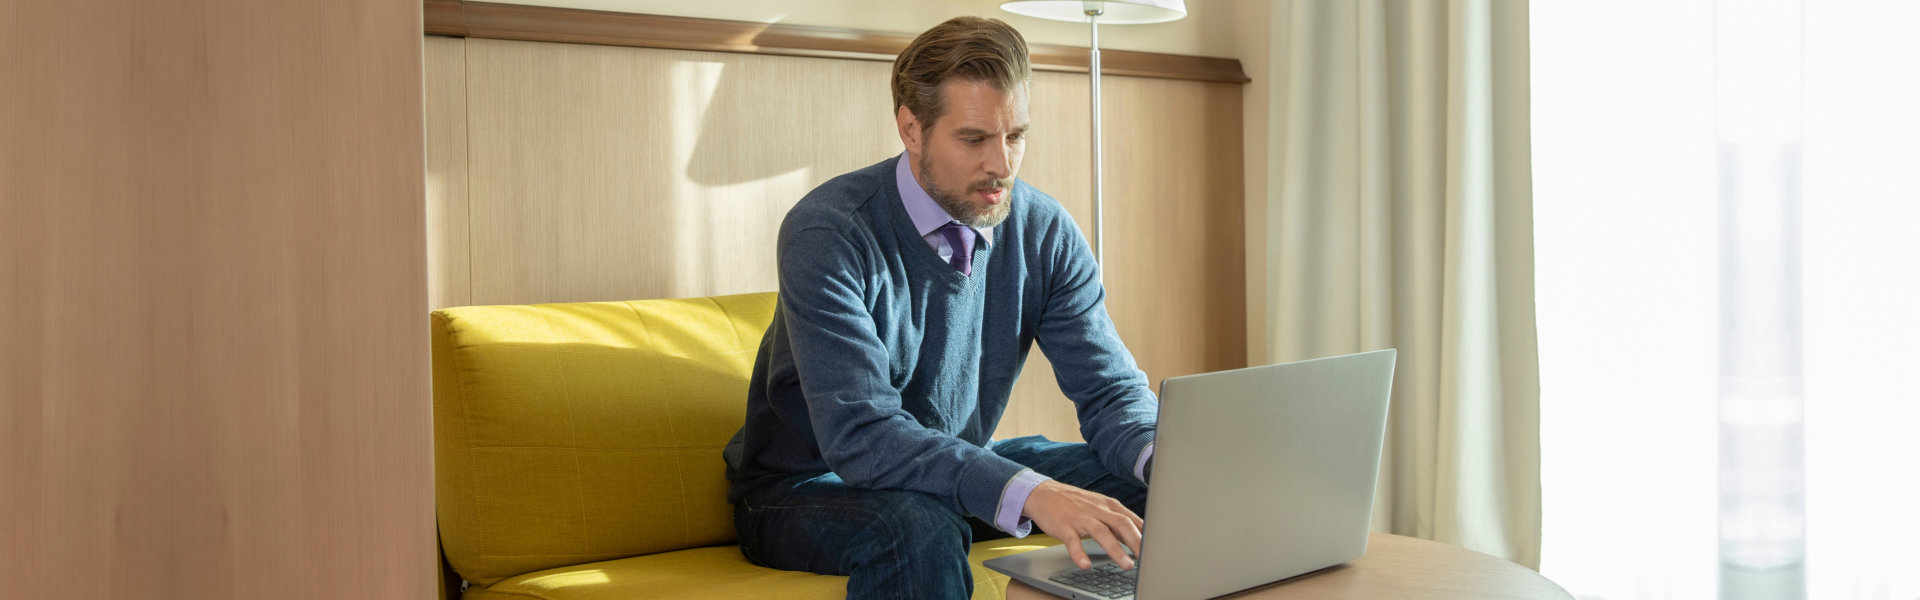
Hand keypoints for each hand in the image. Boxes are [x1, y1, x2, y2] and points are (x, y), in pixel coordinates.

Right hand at [1022, 480, 1144, 570]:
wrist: (1044, 493)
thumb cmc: (1075, 503)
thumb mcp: (1100, 506)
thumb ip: (1118, 520)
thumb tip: (1140, 535)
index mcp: (1108, 505)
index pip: (1132, 519)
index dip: (1146, 534)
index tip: (1156, 548)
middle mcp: (1097, 510)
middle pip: (1121, 524)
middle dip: (1136, 541)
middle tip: (1147, 558)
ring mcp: (1081, 518)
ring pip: (1102, 533)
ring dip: (1115, 549)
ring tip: (1126, 565)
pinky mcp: (1064, 526)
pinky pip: (1073, 541)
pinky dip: (1079, 553)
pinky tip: (1085, 565)